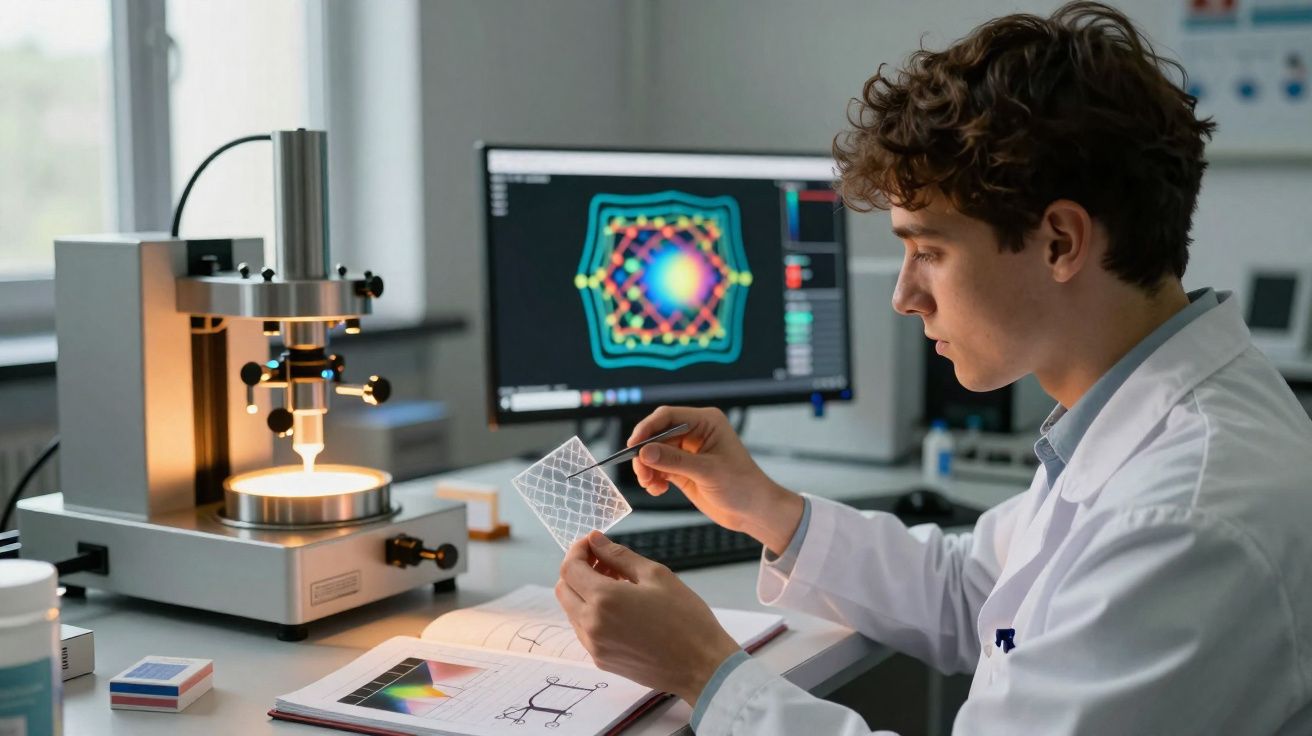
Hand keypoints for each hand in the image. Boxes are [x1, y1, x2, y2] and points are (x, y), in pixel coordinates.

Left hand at [556, 531, 740, 704]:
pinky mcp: (601, 660)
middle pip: (563, 589)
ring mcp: (594, 646)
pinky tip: (619, 608)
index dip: (577, 551)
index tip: (592, 544)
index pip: (570, 569)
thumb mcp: (656, 576)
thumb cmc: (686, 617)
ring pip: (571, 610)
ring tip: (617, 584)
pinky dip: (592, 613)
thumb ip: (619, 556)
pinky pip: (583, 630)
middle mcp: (591, 625)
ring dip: (584, 592)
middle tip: (605, 563)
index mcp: (604, 599)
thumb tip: (595, 540)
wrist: (701, 666)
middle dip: (577, 570)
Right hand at [629, 406, 803, 553]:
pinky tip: (658, 489)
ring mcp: (687, 451)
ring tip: (650, 484)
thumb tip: (646, 452)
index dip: (648, 428)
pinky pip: (658, 468)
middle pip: (657, 435)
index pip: (668, 416)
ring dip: (647, 468)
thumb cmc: (743, 485)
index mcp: (707, 422)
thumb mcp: (708, 472)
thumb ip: (675, 461)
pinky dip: (652, 478)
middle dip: (645, 453)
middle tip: (641, 471)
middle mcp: (695, 433)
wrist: (753, 511)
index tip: (634, 445)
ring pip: (654, 453)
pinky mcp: (682, 469)